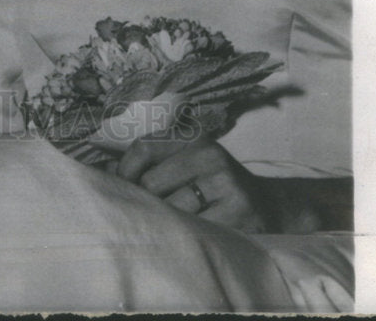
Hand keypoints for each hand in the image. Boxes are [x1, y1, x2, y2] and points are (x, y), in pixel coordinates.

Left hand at [109, 135, 280, 231]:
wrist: (271, 207)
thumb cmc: (214, 186)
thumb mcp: (188, 162)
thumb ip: (152, 162)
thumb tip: (104, 171)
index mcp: (194, 138)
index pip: (143, 147)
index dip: (125, 171)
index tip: (122, 188)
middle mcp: (210, 155)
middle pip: (152, 183)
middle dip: (147, 203)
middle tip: (152, 214)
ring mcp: (226, 184)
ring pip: (172, 211)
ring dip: (168, 224)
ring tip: (175, 227)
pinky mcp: (239, 214)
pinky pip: (196, 231)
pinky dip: (188, 238)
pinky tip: (194, 237)